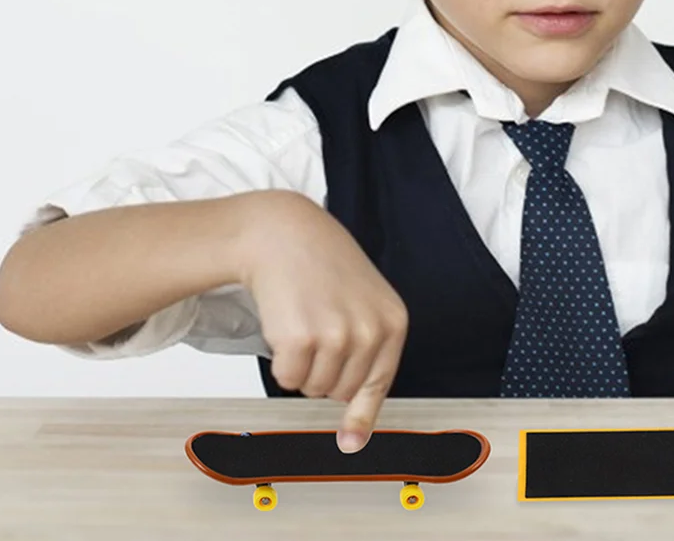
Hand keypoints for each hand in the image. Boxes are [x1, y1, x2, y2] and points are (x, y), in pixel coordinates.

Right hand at [236, 191, 408, 452]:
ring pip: (313, 389)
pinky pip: (286, 380)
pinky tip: (284, 322)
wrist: (284, 233)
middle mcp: (371, 331)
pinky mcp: (301, 339)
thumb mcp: (362, 304)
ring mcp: (338, 335)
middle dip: (323, 371)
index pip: (379, 385)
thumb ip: (366, 359)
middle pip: (341, 392)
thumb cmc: (322, 267)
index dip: (360, 412)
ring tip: (302, 320)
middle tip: (315, 328)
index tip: (350, 442)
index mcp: (393, 322)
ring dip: (301, 365)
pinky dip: (279, 361)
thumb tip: (354, 440)